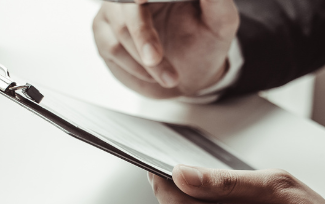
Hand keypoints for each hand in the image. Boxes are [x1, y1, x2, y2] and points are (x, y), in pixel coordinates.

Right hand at [93, 0, 237, 98]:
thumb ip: (216, 1)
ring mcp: (116, 8)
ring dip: (144, 60)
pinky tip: (151, 73)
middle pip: (128, 4)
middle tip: (155, 58)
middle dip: (142, 35)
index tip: (142, 0)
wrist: (191, 74)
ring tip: (169, 76)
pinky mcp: (103, 30)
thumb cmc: (204, 44)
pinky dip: (133, 66)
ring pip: (120, 30)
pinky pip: (111, 47)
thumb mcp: (221, 23)